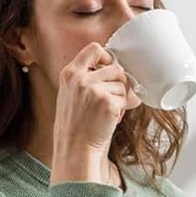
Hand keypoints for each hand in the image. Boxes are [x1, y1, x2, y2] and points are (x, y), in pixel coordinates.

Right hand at [52, 42, 141, 156]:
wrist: (75, 147)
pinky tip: (109, 119)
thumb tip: (115, 70)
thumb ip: (86, 78)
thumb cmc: (74, 125)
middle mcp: (82, 79)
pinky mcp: (108, 103)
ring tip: (105, 112)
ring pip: (122, 86)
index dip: (107, 57)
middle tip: (111, 99)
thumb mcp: (70, 94)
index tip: (109, 67)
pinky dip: (121, 111)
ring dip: (119, 99)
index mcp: (70, 74)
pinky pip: (125, 100)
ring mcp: (95, 90)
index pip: (94, 49)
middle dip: (118, 84)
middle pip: (115, 69)